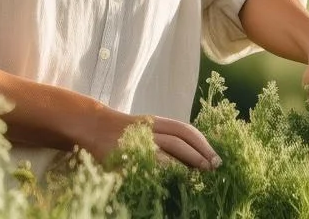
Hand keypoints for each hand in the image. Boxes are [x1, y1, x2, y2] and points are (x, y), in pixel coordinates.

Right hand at [80, 106, 221, 170]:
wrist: (92, 126)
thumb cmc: (125, 132)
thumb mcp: (147, 129)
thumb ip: (166, 139)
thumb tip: (196, 157)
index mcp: (155, 122)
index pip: (184, 130)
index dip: (202, 143)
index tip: (216, 157)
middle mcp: (147, 131)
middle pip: (178, 140)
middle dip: (198, 155)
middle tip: (212, 169)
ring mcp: (136, 143)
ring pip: (164, 154)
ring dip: (184, 166)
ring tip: (198, 177)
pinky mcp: (126, 157)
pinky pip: (148, 167)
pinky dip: (163, 175)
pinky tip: (173, 184)